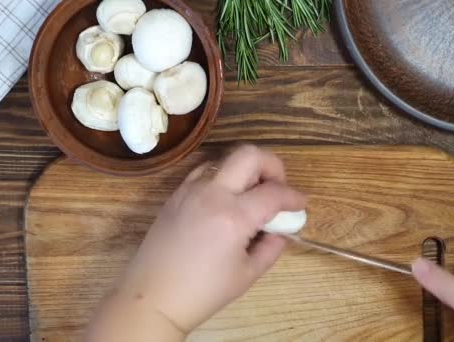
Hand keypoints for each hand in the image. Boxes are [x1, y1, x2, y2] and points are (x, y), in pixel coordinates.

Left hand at [90, 145, 304, 339]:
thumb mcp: (247, 274)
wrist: (153, 296)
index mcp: (233, 216)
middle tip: (277, 188)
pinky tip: (225, 200)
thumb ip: (272, 247)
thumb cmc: (203, 291)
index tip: (300, 205)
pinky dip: (222, 177)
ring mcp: (190, 190)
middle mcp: (212, 194)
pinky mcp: (176, 194)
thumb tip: (282, 230)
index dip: (294, 197)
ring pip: (225, 159)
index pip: (274, 192)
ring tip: (250, 196)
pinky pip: (205, 172)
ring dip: (245, 170)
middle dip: (272, 166)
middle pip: (250, 154)